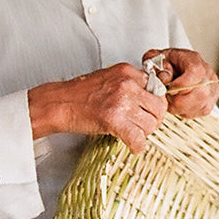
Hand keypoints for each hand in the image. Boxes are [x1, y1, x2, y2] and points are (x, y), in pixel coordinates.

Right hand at [28, 62, 167, 153]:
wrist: (60, 103)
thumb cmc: (81, 93)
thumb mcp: (110, 78)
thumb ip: (131, 84)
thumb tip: (150, 98)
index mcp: (128, 72)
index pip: (157, 89)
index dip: (154, 104)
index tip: (149, 111)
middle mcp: (127, 85)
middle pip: (159, 108)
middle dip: (154, 120)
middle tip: (144, 126)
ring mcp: (121, 102)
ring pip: (150, 124)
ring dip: (144, 133)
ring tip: (134, 134)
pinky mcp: (114, 120)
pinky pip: (138, 138)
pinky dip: (137, 146)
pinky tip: (133, 146)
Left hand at [142, 48, 218, 118]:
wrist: (174, 66)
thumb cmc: (165, 64)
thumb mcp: (155, 59)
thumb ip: (156, 66)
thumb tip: (165, 78)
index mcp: (193, 60)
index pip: (196, 72)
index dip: (182, 85)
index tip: (170, 89)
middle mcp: (207, 73)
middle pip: (201, 93)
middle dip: (179, 100)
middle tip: (168, 97)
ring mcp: (212, 88)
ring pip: (201, 105)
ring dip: (182, 108)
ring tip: (172, 100)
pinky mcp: (211, 101)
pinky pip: (200, 112)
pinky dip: (187, 112)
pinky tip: (180, 104)